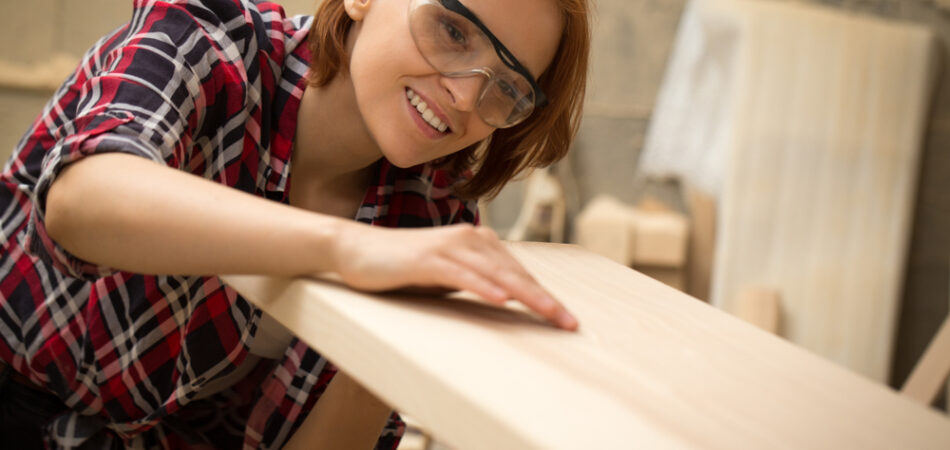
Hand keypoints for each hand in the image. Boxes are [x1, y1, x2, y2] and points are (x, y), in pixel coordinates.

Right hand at [331, 223, 578, 330]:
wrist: (356, 250)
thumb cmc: (403, 267)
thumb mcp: (447, 277)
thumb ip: (475, 282)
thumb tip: (505, 301)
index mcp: (479, 243)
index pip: (519, 274)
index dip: (545, 297)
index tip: (567, 322)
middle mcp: (470, 239)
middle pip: (516, 274)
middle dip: (545, 300)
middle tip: (570, 324)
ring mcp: (448, 247)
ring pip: (496, 273)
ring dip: (526, 294)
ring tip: (549, 314)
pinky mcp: (426, 258)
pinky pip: (460, 274)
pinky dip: (482, 286)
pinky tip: (500, 299)